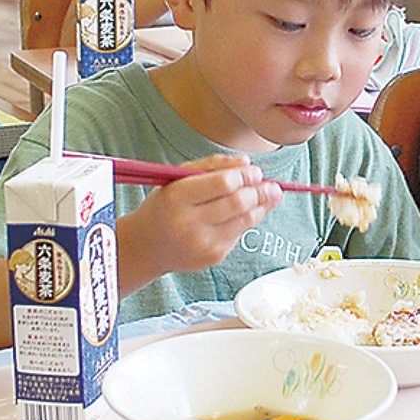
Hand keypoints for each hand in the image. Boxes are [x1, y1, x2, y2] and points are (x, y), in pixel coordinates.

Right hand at [117, 153, 282, 294]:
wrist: (147, 246)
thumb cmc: (166, 205)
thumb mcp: (178, 177)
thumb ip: (212, 165)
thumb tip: (247, 162)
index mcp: (176, 198)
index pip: (223, 183)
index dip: (245, 176)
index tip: (256, 171)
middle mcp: (188, 223)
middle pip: (239, 203)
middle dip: (261, 191)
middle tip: (272, 184)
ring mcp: (201, 244)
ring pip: (246, 220)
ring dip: (263, 205)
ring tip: (272, 194)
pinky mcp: (212, 257)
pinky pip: (240, 234)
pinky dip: (249, 220)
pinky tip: (250, 211)